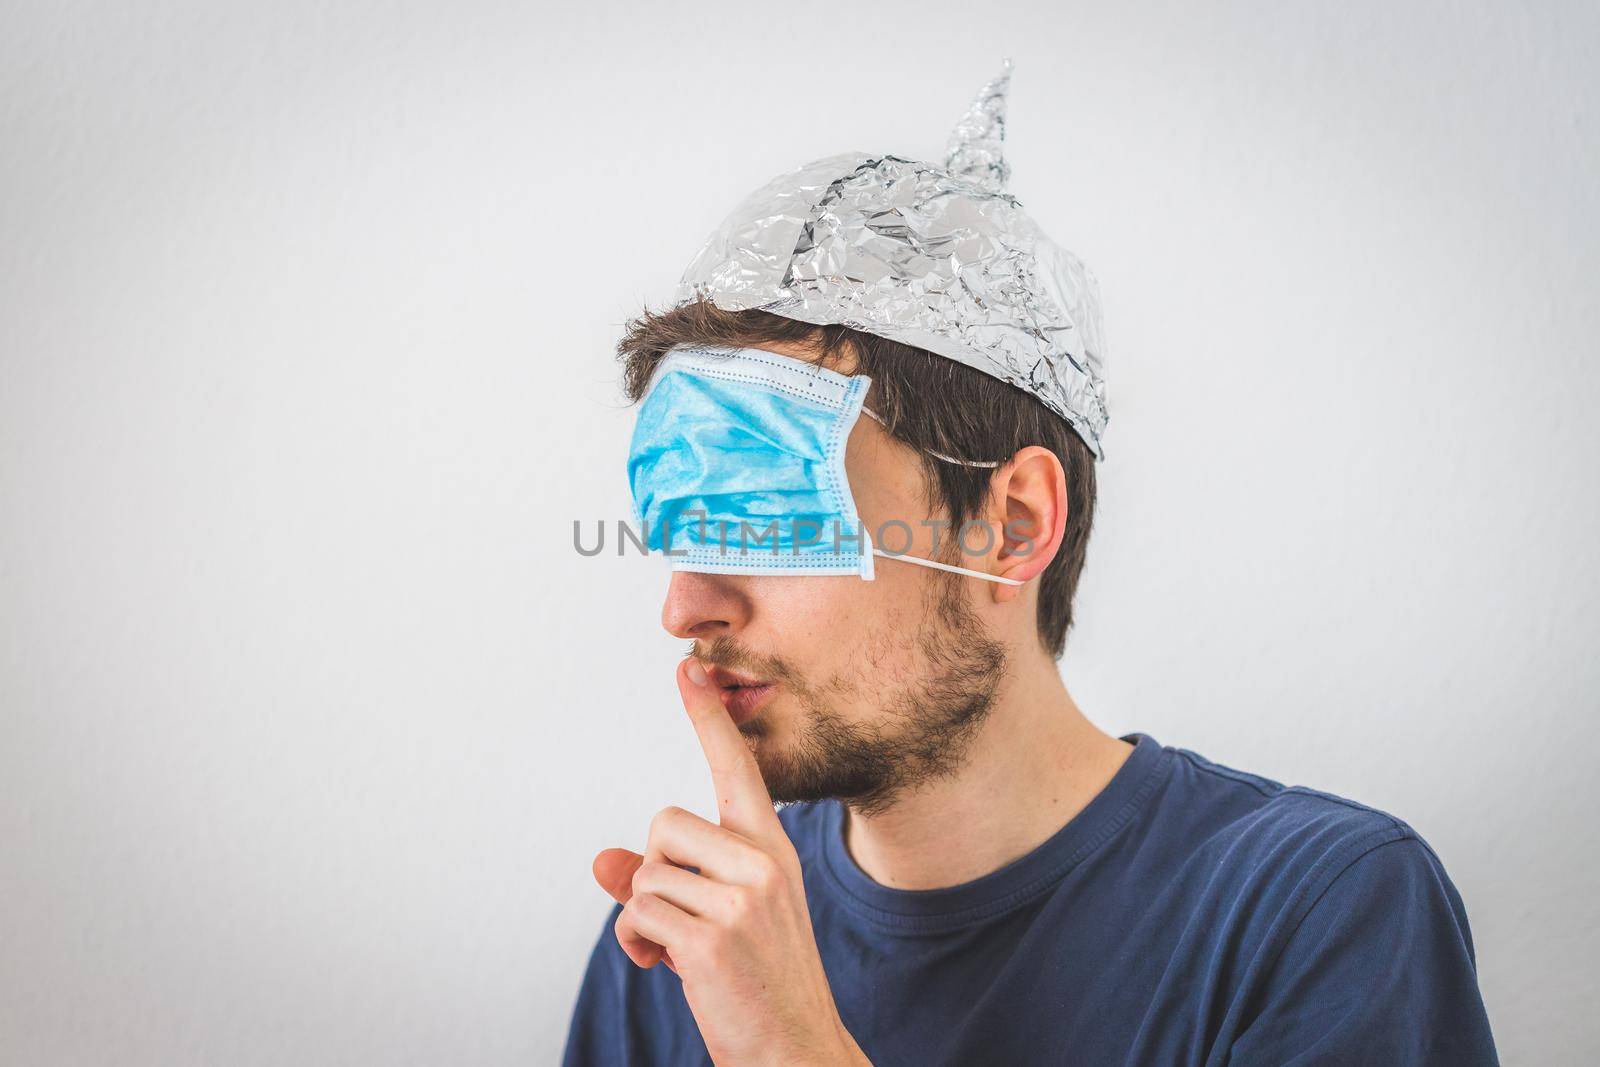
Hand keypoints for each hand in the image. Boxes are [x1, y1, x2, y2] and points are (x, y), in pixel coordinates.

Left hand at [590, 657, 869, 1066]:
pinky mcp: (712, 937)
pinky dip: (638, 943)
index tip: (687, 670)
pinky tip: (667, 966)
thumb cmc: (757, 979)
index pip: (738, 770)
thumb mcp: (721, 916)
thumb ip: (665, 880)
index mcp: (772, 849)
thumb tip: (603, 862)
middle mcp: (763, 863)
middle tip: (683, 918)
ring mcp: (741, 899)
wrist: (795, 1048)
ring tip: (679, 950)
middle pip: (663, 825)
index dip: (709, 719)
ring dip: (644, 917)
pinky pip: (637, 912)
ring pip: (644, 873)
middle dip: (655, 871)